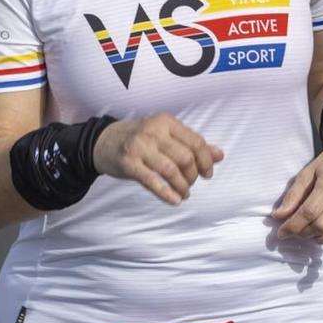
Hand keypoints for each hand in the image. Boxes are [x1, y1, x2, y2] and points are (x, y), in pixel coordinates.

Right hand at [94, 114, 223, 205]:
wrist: (102, 142)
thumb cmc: (140, 138)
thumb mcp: (166, 135)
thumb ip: (192, 143)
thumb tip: (220, 155)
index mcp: (166, 121)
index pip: (196, 141)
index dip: (206, 160)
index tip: (208, 173)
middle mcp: (154, 131)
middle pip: (185, 156)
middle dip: (193, 174)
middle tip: (192, 183)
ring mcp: (139, 147)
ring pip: (170, 169)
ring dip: (182, 185)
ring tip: (184, 193)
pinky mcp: (128, 164)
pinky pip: (152, 181)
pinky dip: (167, 193)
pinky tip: (175, 200)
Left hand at [271, 131, 322, 267]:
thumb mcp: (309, 171)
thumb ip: (294, 194)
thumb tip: (278, 216)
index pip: (308, 212)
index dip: (292, 225)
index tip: (281, 232)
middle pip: (321, 225)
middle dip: (302, 233)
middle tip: (293, 232)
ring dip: (319, 240)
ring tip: (310, 234)